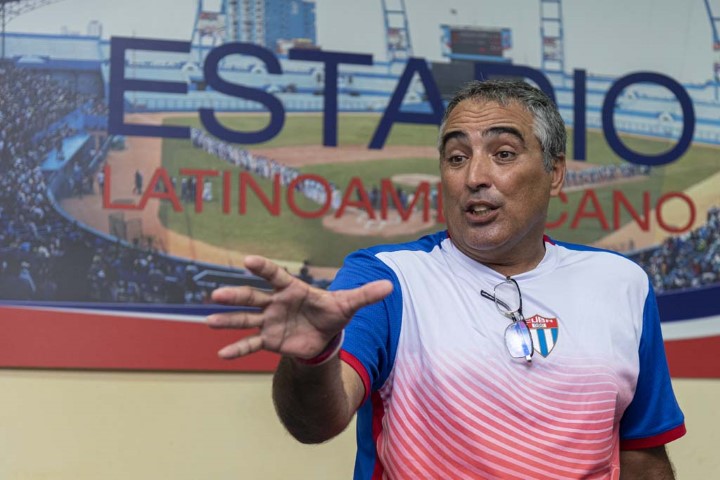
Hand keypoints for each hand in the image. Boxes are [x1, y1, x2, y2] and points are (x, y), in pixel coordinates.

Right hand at [207, 255, 392, 359]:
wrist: (324, 334)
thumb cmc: (332, 312)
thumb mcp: (350, 304)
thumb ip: (366, 294)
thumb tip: (391, 286)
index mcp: (293, 289)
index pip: (275, 276)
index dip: (263, 268)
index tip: (248, 261)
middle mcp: (276, 303)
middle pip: (253, 297)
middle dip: (236, 295)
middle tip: (217, 294)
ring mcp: (270, 321)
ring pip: (246, 319)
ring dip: (228, 320)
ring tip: (208, 321)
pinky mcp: (269, 340)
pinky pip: (251, 344)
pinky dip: (237, 349)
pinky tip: (221, 354)